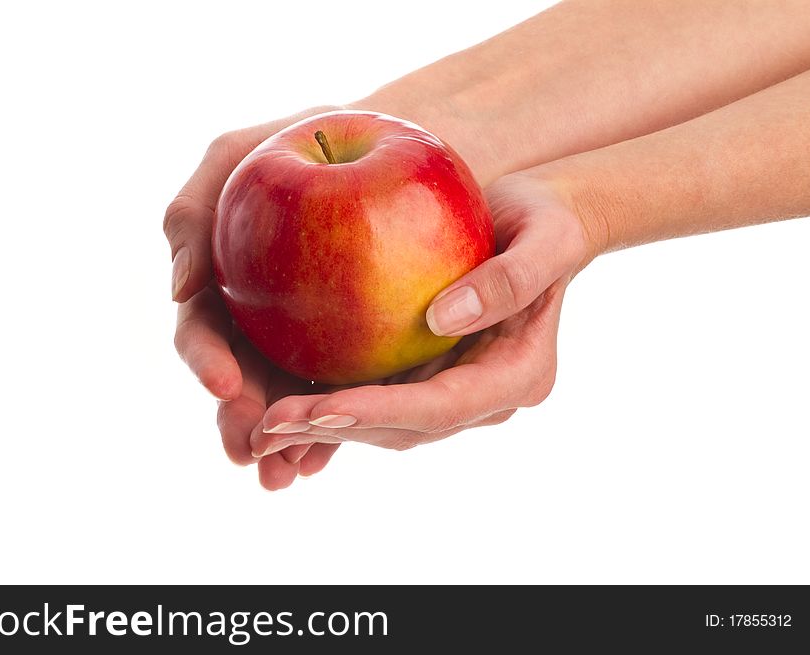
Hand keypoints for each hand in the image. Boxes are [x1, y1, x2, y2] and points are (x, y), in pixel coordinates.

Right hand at [165, 106, 345, 489]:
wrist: (394, 142)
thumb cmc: (306, 134)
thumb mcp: (239, 154)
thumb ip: (192, 212)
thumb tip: (178, 288)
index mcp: (222, 286)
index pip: (203, 333)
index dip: (207, 362)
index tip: (228, 383)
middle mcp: (261, 321)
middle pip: (244, 383)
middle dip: (243, 424)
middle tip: (254, 454)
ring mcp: (312, 339)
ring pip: (294, 400)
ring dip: (287, 442)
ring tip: (291, 474)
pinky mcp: (362, 346)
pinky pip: (351, 388)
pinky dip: (343, 421)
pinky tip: (342, 450)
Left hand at [250, 173, 590, 456]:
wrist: (542, 219)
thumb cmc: (547, 218)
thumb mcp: (545, 236)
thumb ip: (508, 281)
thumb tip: (440, 322)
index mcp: (517, 376)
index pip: (442, 407)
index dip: (379, 412)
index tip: (319, 409)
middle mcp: (484, 396)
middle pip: (405, 428)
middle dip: (337, 430)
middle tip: (267, 425)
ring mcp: (454, 387)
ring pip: (384, 422)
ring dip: (324, 428)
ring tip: (262, 425)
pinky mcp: (426, 370)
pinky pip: (375, 393)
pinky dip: (331, 402)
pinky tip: (281, 397)